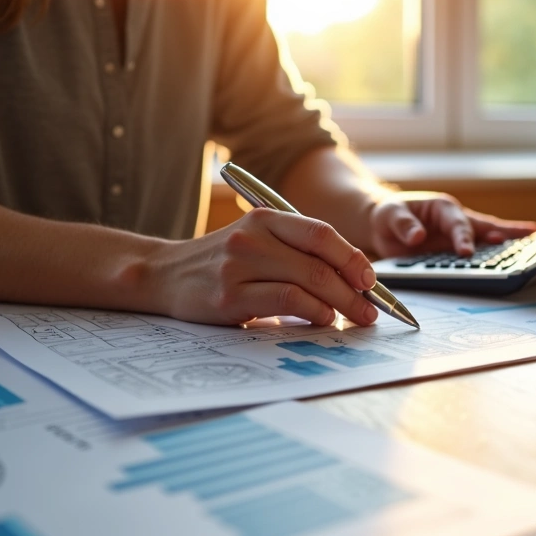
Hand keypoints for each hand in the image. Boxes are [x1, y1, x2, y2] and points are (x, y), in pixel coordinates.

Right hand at [149, 209, 378, 326]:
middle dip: (355, 291)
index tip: (370, 280)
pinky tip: (322, 318)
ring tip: (352, 317)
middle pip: (320, 262)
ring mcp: (239, 266)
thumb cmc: (222, 261)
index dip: (352, 258)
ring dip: (340, 304)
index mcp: (265, 217)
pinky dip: (314, 312)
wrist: (163, 274)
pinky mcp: (229, 297)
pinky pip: (286, 302)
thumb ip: (297, 251)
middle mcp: (252, 237)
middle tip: (371, 310)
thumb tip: (354, 277)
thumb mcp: (258, 241)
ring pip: (308, 282)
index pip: (322, 233)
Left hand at [369, 191, 535, 257]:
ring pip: (489, 234)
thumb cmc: (388, 215)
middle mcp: (456, 218)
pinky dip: (500, 251)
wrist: (384, 222)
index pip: (457, 223)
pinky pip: (482, 248)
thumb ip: (403, 225)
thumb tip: (416, 237)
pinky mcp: (458, 247)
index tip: (465, 251)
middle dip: (505, 230)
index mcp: (442, 207)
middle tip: (528, 235)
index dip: (462, 237)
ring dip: (511, 238)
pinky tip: (519, 253)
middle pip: (485, 225)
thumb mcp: (389, 216)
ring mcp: (460, 233)